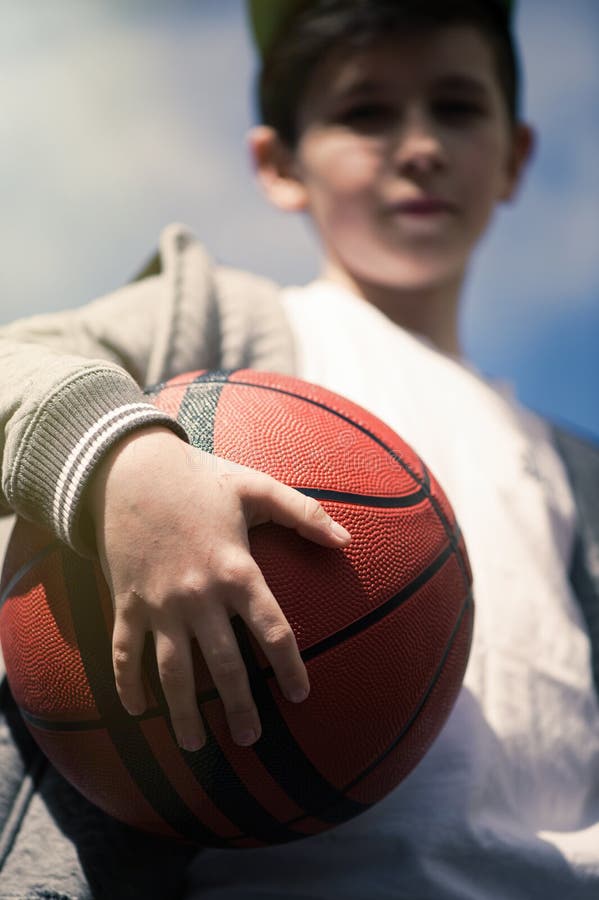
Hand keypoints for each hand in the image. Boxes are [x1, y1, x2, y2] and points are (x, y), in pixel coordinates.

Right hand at [85, 426, 350, 751]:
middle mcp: (199, 595)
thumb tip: (347, 540)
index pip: (272, 630)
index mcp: (236, 570)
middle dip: (239, 706)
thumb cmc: (199, 478)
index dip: (289, 667)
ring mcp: (159, 603)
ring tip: (195, 746)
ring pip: (172, 672)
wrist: (129, 469)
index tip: (301, 695)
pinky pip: (125, 652)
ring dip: (183, 712)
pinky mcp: (127, 603)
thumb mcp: (255, 486)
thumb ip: (304, 513)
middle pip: (224, 665)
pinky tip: (136, 710)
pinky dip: (127, 683)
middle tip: (251, 738)